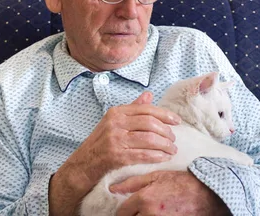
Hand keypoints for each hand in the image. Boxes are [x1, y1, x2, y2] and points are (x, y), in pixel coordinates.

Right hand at [49, 91, 180, 215]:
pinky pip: (142, 154)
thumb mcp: (113, 122)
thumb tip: (149, 95)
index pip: (146, 109)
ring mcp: (115, 139)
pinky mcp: (116, 156)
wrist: (82, 165)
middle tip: (174, 139)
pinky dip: (156, 156)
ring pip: (148, 139)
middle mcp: (115, 123)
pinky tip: (163, 158)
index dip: (165, 115)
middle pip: (150, 123)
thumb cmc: (100, 143)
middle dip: (166, 132)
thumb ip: (132, 109)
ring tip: (172, 150)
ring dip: (164, 145)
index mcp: (116, 112)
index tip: (177, 121)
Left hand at [111, 171, 230, 215]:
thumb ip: (133, 183)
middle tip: (135, 210)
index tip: (124, 209)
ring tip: (147, 211)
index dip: (121, 211)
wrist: (205, 195)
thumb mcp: (156, 177)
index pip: (122, 212)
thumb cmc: (181, 183)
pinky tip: (157, 214)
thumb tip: (112, 188)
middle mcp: (150, 214)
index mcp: (144, 199)